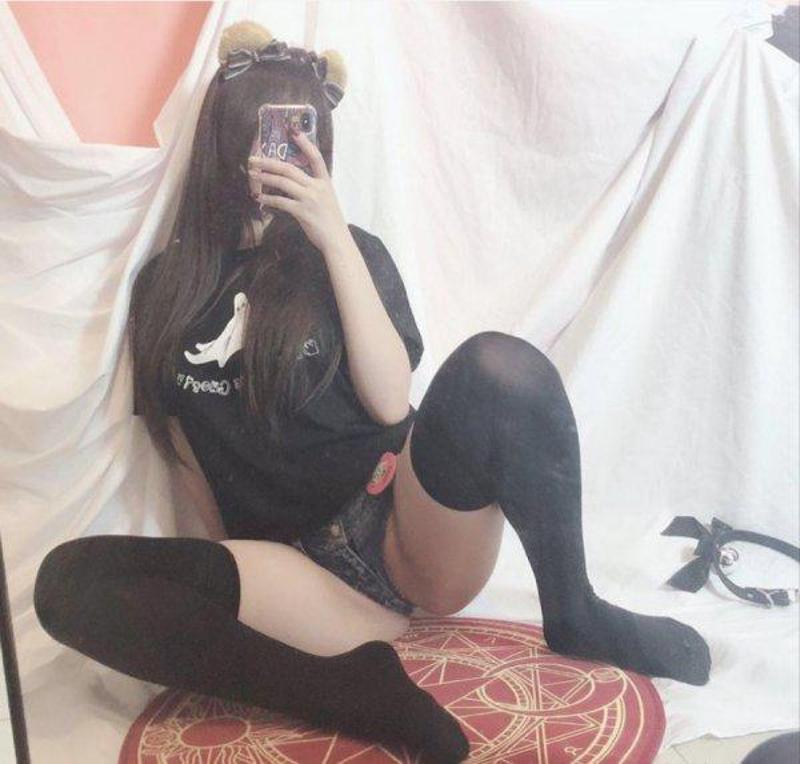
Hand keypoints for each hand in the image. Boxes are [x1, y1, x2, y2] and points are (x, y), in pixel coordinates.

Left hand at [248, 128, 348, 253]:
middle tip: (254, 159)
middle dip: (269, 162)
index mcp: (325, 182)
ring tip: (253, 175)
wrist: (337, 240)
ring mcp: (309, 199)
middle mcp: (317, 187)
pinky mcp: (302, 212)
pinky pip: (281, 202)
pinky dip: (268, 200)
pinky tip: (258, 198)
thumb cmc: (331, 221)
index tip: (293, 131)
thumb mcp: (327, 200)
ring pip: (282, 183)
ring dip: (265, 178)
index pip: (316, 158)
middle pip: (290, 169)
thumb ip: (313, 189)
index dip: (305, 143)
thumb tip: (292, 184)